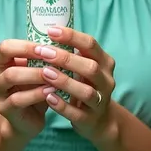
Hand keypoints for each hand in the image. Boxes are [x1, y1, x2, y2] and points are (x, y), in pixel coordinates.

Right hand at [0, 40, 56, 138]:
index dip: (27, 44)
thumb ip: (43, 59)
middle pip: (5, 55)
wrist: (28, 120)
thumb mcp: (37, 71)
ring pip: (11, 76)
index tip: (47, 46)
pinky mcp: (3, 108)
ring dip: (34, 73)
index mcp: (0, 60)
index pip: (7, 45)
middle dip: (30, 53)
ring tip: (54, 74)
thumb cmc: (34, 89)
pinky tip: (50, 91)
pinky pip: (18, 99)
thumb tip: (63, 42)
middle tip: (51, 56)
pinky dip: (36, 93)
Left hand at [34, 26, 116, 141]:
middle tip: (43, 52)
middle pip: (91, 67)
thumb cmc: (85, 85)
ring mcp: (100, 101)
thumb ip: (71, 53)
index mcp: (104, 62)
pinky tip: (48, 97)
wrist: (99, 120)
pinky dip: (62, 105)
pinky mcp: (91, 120)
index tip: (51, 30)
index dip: (71, 36)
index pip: (91, 44)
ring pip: (86, 91)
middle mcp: (106, 81)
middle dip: (66, 58)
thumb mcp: (83, 67)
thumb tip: (46, 32)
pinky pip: (77, 113)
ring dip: (65, 81)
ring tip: (45, 73)